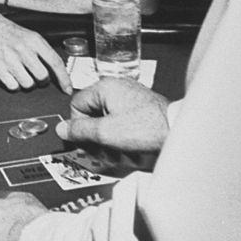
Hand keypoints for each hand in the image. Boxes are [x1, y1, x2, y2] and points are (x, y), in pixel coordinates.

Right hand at [0, 3, 71, 93]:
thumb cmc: (9, 33)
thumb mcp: (30, 36)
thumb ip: (44, 51)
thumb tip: (59, 70)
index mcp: (34, 41)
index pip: (55, 62)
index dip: (64, 79)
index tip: (67, 89)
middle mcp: (23, 50)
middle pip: (42, 77)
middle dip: (42, 81)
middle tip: (37, 76)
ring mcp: (10, 60)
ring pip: (28, 85)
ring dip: (27, 83)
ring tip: (22, 73)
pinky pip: (13, 86)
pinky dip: (14, 85)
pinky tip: (12, 76)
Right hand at [55, 77, 170, 151]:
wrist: (179, 132)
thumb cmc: (147, 128)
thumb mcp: (106, 133)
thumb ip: (80, 130)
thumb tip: (61, 129)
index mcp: (105, 87)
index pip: (76, 105)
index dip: (79, 126)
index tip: (86, 142)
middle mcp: (116, 88)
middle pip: (91, 114)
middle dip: (95, 137)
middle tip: (102, 151)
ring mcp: (129, 98)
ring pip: (106, 121)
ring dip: (109, 140)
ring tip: (120, 153)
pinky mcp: (139, 109)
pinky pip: (120, 123)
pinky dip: (122, 137)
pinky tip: (129, 148)